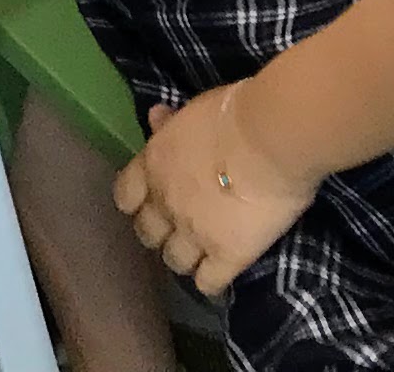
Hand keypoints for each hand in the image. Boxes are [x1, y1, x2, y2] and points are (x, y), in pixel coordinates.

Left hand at [116, 85, 319, 298]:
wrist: (268, 141)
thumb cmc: (233, 114)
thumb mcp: (194, 110)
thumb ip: (172, 123)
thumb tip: (155, 117)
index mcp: (153, 165)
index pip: (126, 196)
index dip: (137, 202)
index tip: (152, 201)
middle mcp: (165, 204)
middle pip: (147, 234)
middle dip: (160, 233)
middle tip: (180, 227)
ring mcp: (193, 234)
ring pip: (174, 262)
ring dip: (185, 257)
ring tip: (202, 251)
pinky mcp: (226, 256)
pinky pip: (208, 283)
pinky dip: (212, 281)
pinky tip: (223, 270)